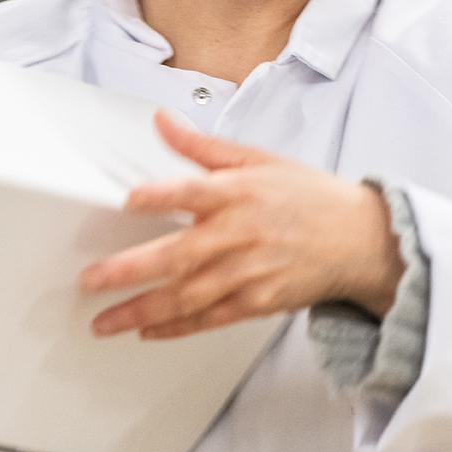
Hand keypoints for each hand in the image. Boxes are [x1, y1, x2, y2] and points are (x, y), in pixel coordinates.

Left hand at [80, 112, 402, 339]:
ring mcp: (250, 272)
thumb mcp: (258, 159)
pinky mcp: (259, 301)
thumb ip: (202, 146)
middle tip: (91, 280)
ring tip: (104, 321)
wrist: (361, 240)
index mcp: (240, 193)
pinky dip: (177, 328)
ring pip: (188, 296)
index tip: (126, 201)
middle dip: (130, 271)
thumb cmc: (309, 197)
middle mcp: (241, 234)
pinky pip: (210, 319)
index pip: (193, 191)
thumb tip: (161, 121)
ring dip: (142, 310)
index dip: (159, 196)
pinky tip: (147, 330)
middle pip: (179, 255)